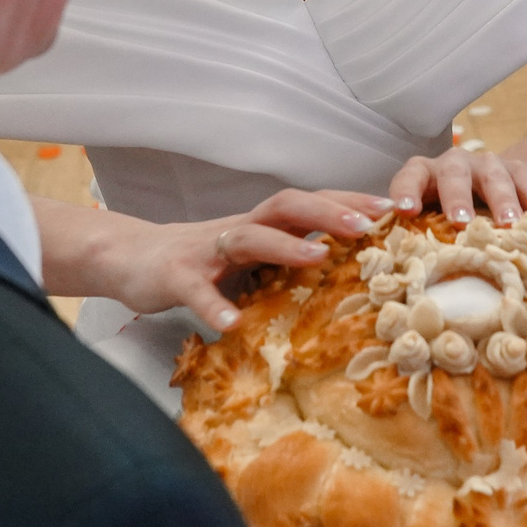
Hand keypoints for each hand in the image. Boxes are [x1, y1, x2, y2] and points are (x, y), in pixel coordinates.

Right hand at [105, 188, 387, 331]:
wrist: (132, 258)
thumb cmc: (203, 261)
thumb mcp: (252, 257)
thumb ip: (289, 259)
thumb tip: (351, 276)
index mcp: (262, 224)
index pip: (312, 203)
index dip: (350, 202)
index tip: (393, 209)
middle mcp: (239, 228)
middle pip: (287, 206)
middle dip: (328, 212)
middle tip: (369, 226)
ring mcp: (207, 251)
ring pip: (248, 237)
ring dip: (284, 245)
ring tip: (319, 258)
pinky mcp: (176, 276)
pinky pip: (196, 291)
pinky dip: (214, 307)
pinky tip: (232, 324)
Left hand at [389, 146, 526, 236]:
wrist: (495, 193)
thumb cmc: (448, 219)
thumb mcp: (429, 223)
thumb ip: (410, 238)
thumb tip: (387, 271)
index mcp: (426, 175)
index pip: (410, 175)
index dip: (405, 190)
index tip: (404, 211)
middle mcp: (457, 164)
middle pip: (454, 173)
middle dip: (457, 196)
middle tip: (461, 222)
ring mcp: (492, 166)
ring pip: (497, 178)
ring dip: (504, 202)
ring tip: (510, 226)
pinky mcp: (523, 173)